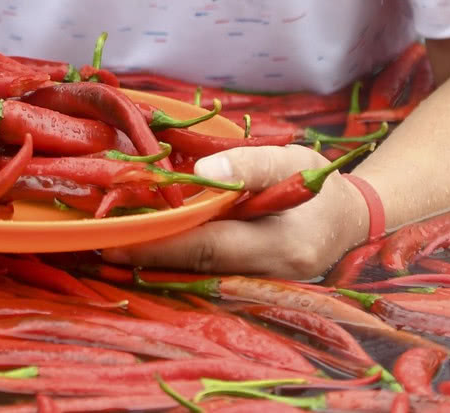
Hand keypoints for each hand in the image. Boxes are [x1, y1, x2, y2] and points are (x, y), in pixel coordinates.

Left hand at [100, 145, 372, 277]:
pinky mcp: (251, 289)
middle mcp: (269, 278)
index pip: (207, 247)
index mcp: (281, 246)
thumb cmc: (319, 185)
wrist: (351, 220)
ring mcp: (261, 289)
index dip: (158, 244)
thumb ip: (249, 164)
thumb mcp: (291, 160)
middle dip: (146, 258)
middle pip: (195, 270)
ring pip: (197, 279)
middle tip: (98, 244)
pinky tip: (144, 252)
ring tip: (109, 247)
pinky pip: (207, 279)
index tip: (114, 239)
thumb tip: (204, 171)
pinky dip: (174, 266)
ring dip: (154, 265)